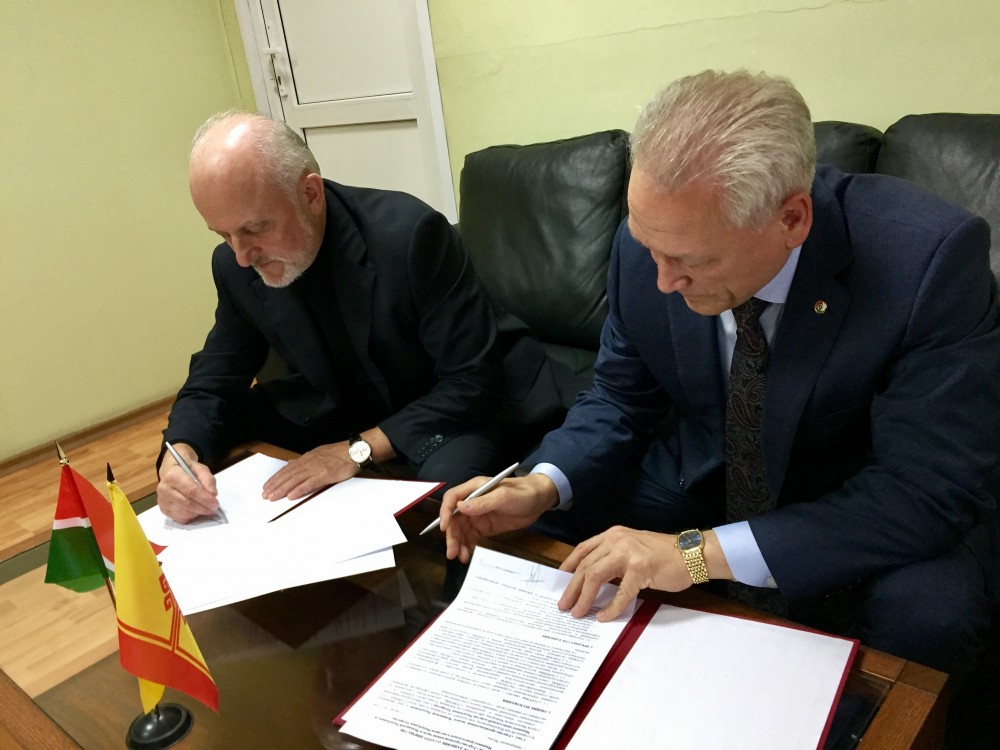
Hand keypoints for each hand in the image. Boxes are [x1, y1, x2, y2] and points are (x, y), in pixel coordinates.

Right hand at [156, 444, 218, 522]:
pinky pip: (179, 518)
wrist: (172, 471)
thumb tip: (213, 494)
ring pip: (182, 513)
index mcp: (173, 475)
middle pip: (186, 504)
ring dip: (197, 513)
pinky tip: (196, 511)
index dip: (204, 499)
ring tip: (206, 509)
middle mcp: (164, 488)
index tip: (215, 503)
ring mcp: (162, 500)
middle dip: (202, 508)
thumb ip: (208, 480)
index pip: (191, 491)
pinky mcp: (163, 509)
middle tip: (213, 509)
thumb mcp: (201, 468)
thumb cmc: (188, 470)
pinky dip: (190, 517)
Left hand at [261, 441, 357, 499]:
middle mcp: (309, 462)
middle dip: (275, 485)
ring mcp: (317, 468)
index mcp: (307, 458)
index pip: (287, 469)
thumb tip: (292, 463)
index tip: (267, 486)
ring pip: (295, 479)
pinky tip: (291, 496)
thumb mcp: (318, 453)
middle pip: (288, 475)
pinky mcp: (325, 474)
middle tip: (265, 495)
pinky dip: (299, 490)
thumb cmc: (340, 453)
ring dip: (283, 489)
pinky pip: (310, 483)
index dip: (276, 478)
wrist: (354, 450)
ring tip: (273, 497)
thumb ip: (305, 460)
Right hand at [440, 474, 557, 562]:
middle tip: (451, 552)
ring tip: (461, 558)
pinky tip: (468, 555)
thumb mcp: (504, 497)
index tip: (444, 528)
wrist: (540, 500)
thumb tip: (460, 507)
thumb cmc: (523, 493)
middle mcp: (473, 502)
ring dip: (459, 544)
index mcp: (474, 489)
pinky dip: (468, 546)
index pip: (452, 498)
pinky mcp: (485, 527)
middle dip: (452, 535)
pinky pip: (472, 537)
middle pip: (455, 519)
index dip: (445, 512)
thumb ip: (483, 502)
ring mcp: (478, 515)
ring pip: (462, 531)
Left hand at [558, 527, 693, 621]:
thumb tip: (594, 578)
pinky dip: (611, 608)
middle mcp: (617, 541)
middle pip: (586, 566)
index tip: (561, 580)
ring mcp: (628, 554)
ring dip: (584, 598)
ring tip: (578, 613)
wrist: (692, 554)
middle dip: (572, 588)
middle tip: (564, 605)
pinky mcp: (640, 570)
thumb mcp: (633, 546)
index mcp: (614, 535)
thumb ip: (614, 556)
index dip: (569, 565)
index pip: (584, 550)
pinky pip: (620, 594)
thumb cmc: (664, 553)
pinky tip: (604, 617)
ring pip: (596, 577)